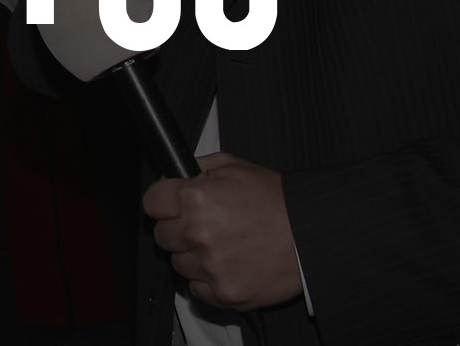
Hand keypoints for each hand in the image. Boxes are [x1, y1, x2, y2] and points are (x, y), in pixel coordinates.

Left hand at [143, 153, 301, 313]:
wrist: (308, 233)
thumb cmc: (274, 199)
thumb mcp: (234, 166)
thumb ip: (198, 168)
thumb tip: (173, 176)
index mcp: (196, 198)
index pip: (151, 203)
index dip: (162, 201)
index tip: (169, 204)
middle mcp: (198, 233)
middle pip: (161, 235)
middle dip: (177, 228)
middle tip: (201, 223)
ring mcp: (210, 267)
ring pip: (178, 264)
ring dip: (192, 255)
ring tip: (221, 243)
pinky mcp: (223, 294)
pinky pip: (196, 289)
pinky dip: (207, 279)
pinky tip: (227, 263)